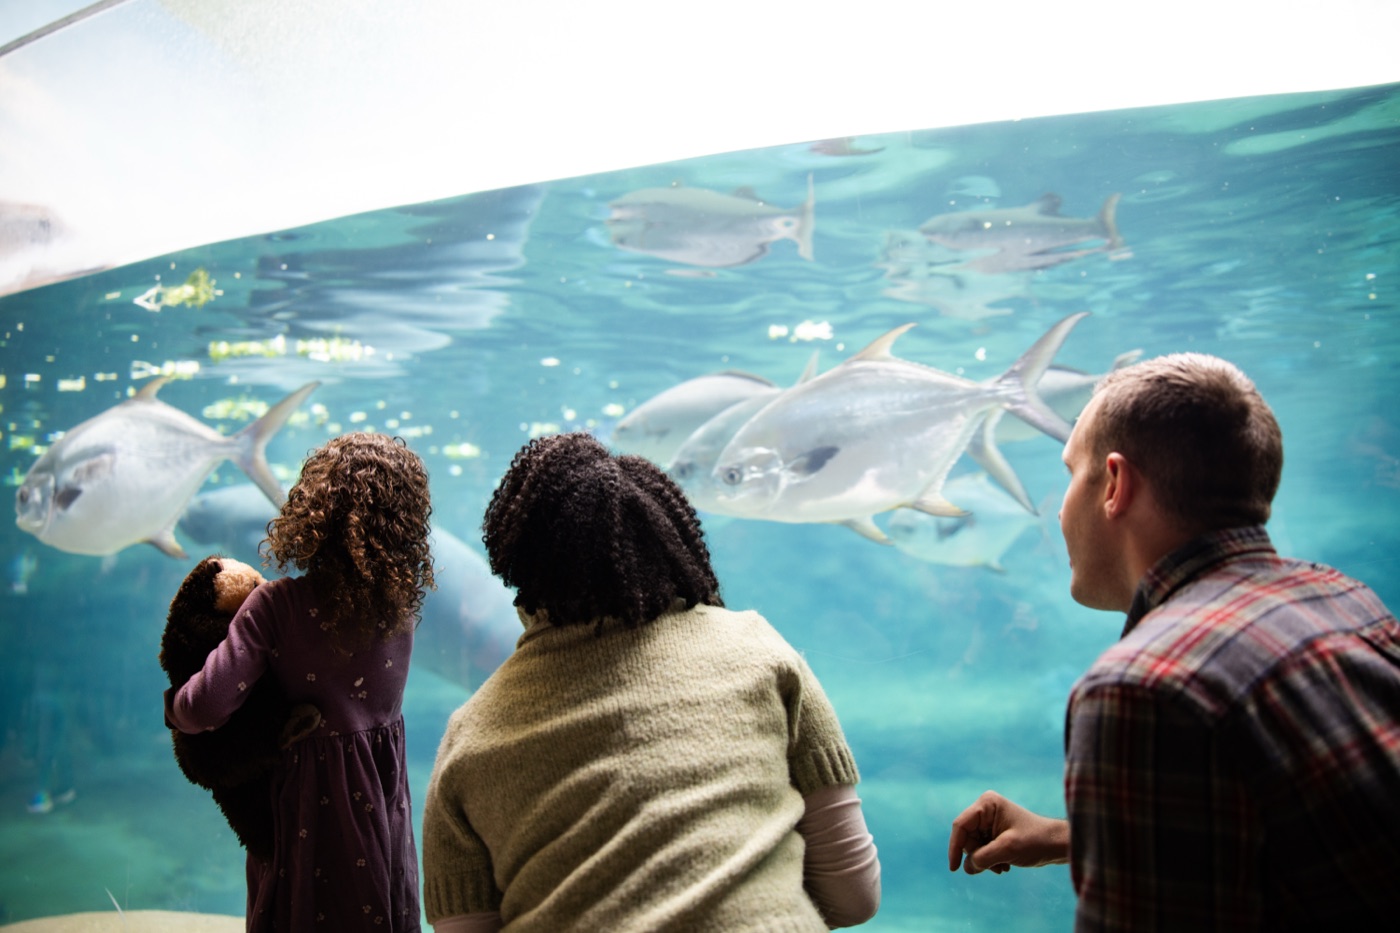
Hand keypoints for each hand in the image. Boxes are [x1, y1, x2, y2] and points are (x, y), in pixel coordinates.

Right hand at [947, 790, 1069, 874]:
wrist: (1058, 845)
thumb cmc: (1036, 841)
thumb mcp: (1007, 850)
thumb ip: (982, 858)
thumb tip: (966, 868)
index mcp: (986, 804)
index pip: (960, 826)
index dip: (955, 847)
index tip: (954, 868)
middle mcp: (986, 809)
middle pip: (967, 838)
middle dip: (977, 856)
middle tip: (993, 868)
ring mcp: (990, 821)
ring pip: (975, 845)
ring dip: (985, 860)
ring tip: (1002, 867)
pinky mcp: (996, 832)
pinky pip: (983, 848)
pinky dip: (990, 859)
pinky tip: (1004, 865)